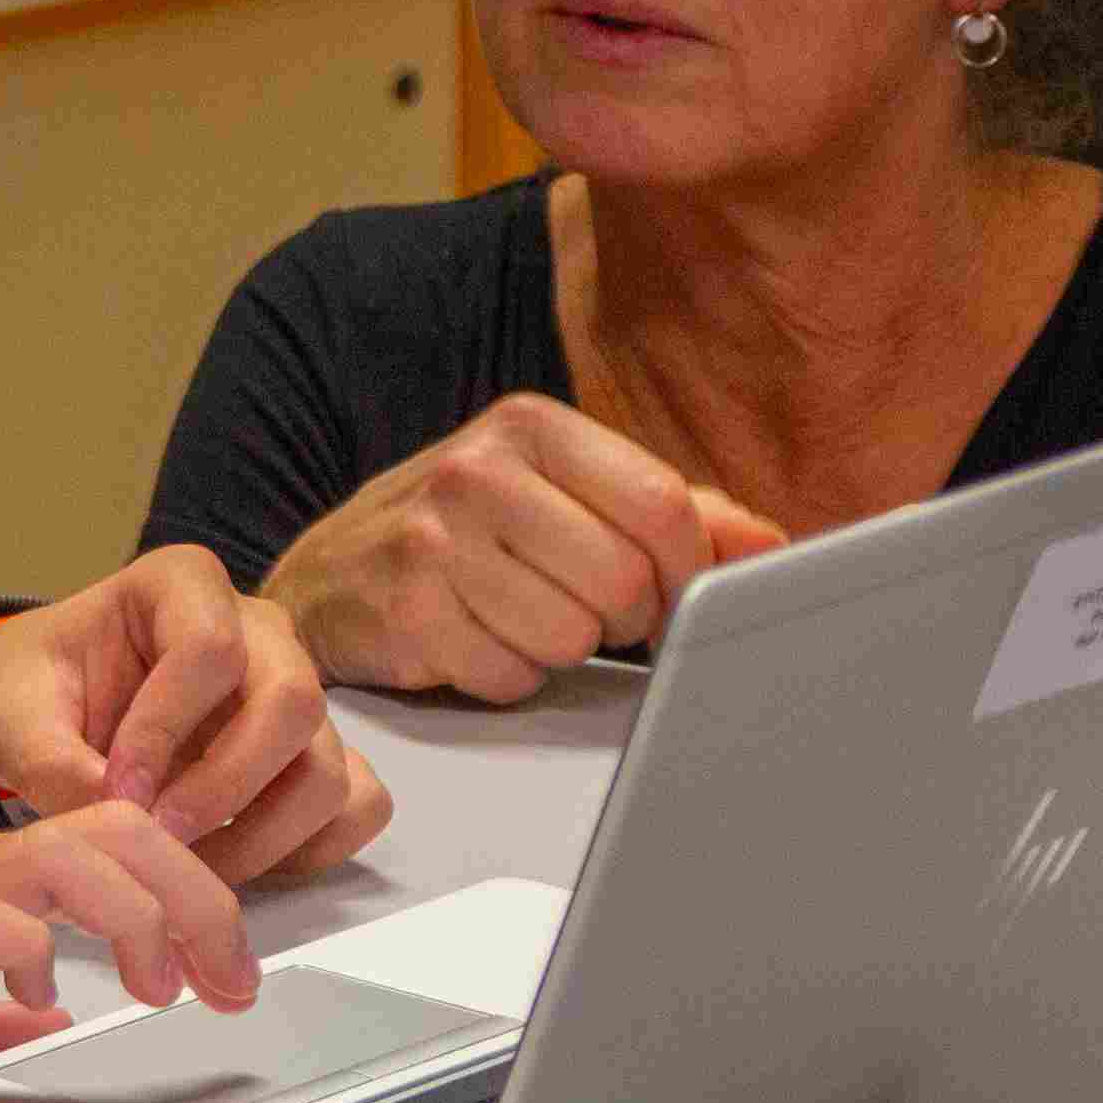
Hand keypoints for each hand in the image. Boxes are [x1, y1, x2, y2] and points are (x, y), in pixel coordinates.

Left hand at [0, 547, 391, 883]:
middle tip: (161, 840)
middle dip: (226, 788)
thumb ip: (51, 763)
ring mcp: (294, 691)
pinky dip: (307, 849)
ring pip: (328, 766)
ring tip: (185, 867)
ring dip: (263, 837)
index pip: (209, 647)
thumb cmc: (32, 693)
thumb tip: (120, 819)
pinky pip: (356, 804)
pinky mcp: (312, 753)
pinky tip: (235, 864)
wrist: (45, 713)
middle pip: (293, 700)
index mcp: (180, 585)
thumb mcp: (12, 716)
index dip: (166, 729)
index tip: (118, 792)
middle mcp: (257, 629)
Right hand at [0, 803, 258, 1102]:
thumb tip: (49, 1012)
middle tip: (233, 982)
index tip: (220, 972)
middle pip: (117, 829)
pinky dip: (43, 943)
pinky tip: (51, 991)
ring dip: (149, 915)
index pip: (105, 845)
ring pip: (72, 853)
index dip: (186, 896)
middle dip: (201, 897)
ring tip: (169, 986)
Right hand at [262, 395, 787, 700]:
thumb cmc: (467, 534)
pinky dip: (504, 678)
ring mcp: (432, 538)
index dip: (684, 573)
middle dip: (618, 620)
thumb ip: (675, 513)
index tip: (667, 595)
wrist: (327, 578)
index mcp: (532, 425)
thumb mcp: (564, 496)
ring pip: (570, 637)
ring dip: (557, 651)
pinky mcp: (404, 610)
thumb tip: (774, 547)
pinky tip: (472, 641)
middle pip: (624, 582)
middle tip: (580, 610)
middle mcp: (477, 469)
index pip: (663, 507)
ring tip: (516, 618)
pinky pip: (509, 676)